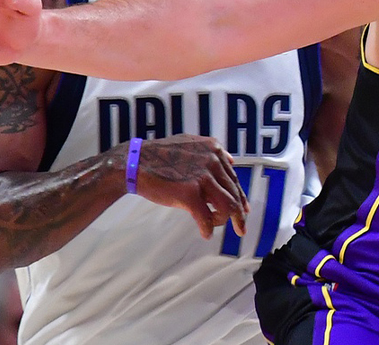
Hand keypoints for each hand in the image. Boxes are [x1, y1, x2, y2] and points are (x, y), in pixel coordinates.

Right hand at [131, 135, 249, 238]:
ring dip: (224, 221)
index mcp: (214, 150)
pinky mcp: (190, 194)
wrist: (134, 163)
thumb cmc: (158, 156)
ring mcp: (202, 177)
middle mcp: (212, 161)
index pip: (233, 178)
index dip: (240, 196)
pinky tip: (205, 234)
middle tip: (240, 228)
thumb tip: (231, 162)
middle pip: (234, 193)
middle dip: (239, 214)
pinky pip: (206, 217)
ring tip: (215, 227)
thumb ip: (211, 151)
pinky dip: (207, 228)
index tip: (243, 209)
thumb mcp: (190, 144)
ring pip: (227, 206)